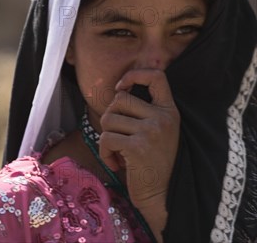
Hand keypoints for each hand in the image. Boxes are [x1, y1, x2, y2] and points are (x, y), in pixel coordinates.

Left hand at [98, 68, 179, 210]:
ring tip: (119, 153)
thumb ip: (142, 112)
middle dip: (111, 118)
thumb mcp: (156, 132)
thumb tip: (116, 92)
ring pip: (109, 119)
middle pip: (119, 99)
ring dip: (106, 138)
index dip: (134, 75)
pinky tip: (116, 164)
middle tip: (118, 138)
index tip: (121, 87)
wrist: (162, 197)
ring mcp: (152, 131)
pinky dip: (104, 152)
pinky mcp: (138, 146)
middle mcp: (163, 118)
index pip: (156, 76)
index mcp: (170, 111)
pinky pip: (105, 138)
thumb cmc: (152, 164)